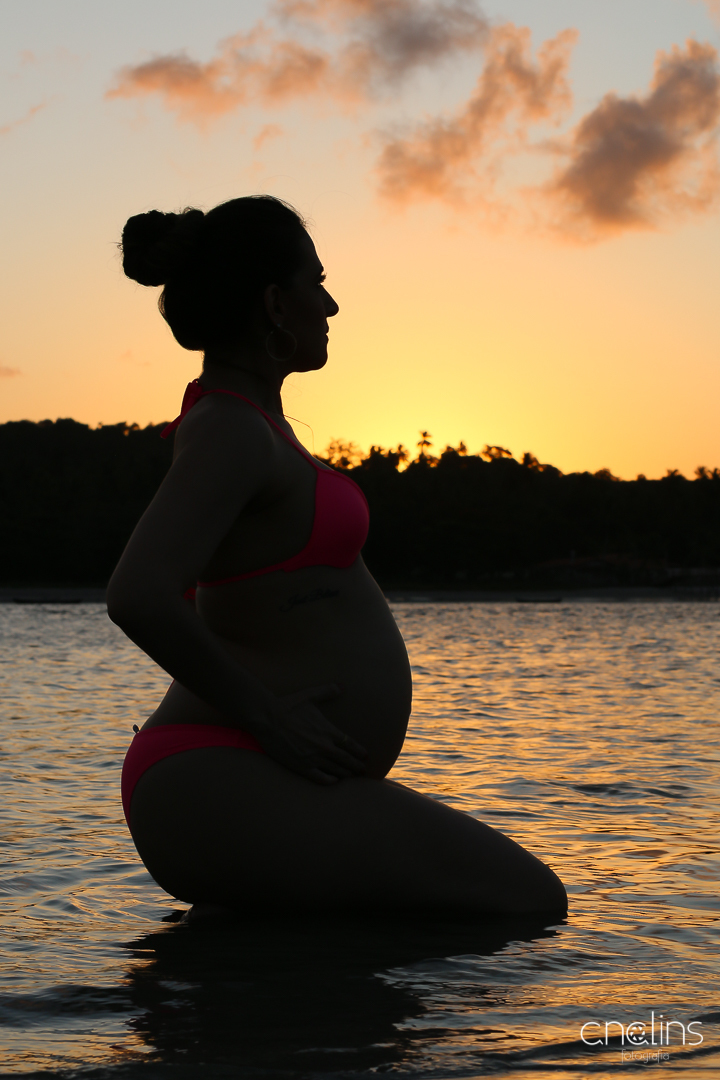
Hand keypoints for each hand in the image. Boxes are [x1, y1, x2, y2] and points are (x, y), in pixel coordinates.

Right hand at [252, 683, 368, 784]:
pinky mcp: (301, 766)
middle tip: (363, 770)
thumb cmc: (288, 706)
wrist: (267, 719)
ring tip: (352, 776)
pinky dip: (330, 781)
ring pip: (335, 770)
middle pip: (346, 759)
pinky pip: (320, 778)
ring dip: (346, 774)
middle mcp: (324, 746)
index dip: (359, 751)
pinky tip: (334, 781)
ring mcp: (313, 758)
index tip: (365, 755)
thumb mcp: (309, 695)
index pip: (350, 744)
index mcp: (328, 731)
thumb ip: (327, 691)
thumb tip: (341, 686)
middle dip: (356, 765)